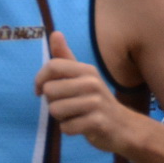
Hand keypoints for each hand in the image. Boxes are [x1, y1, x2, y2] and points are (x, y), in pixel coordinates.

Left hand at [35, 32, 129, 151]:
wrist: (123, 126)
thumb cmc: (96, 100)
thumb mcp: (82, 76)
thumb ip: (65, 57)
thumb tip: (54, 32)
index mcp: (86, 70)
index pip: (53, 66)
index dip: (39, 79)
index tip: (40, 90)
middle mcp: (92, 82)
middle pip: (50, 90)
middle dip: (52, 102)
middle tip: (67, 105)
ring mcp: (96, 103)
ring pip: (55, 110)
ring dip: (60, 118)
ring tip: (74, 115)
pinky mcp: (97, 123)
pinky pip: (66, 127)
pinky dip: (69, 130)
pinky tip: (80, 126)